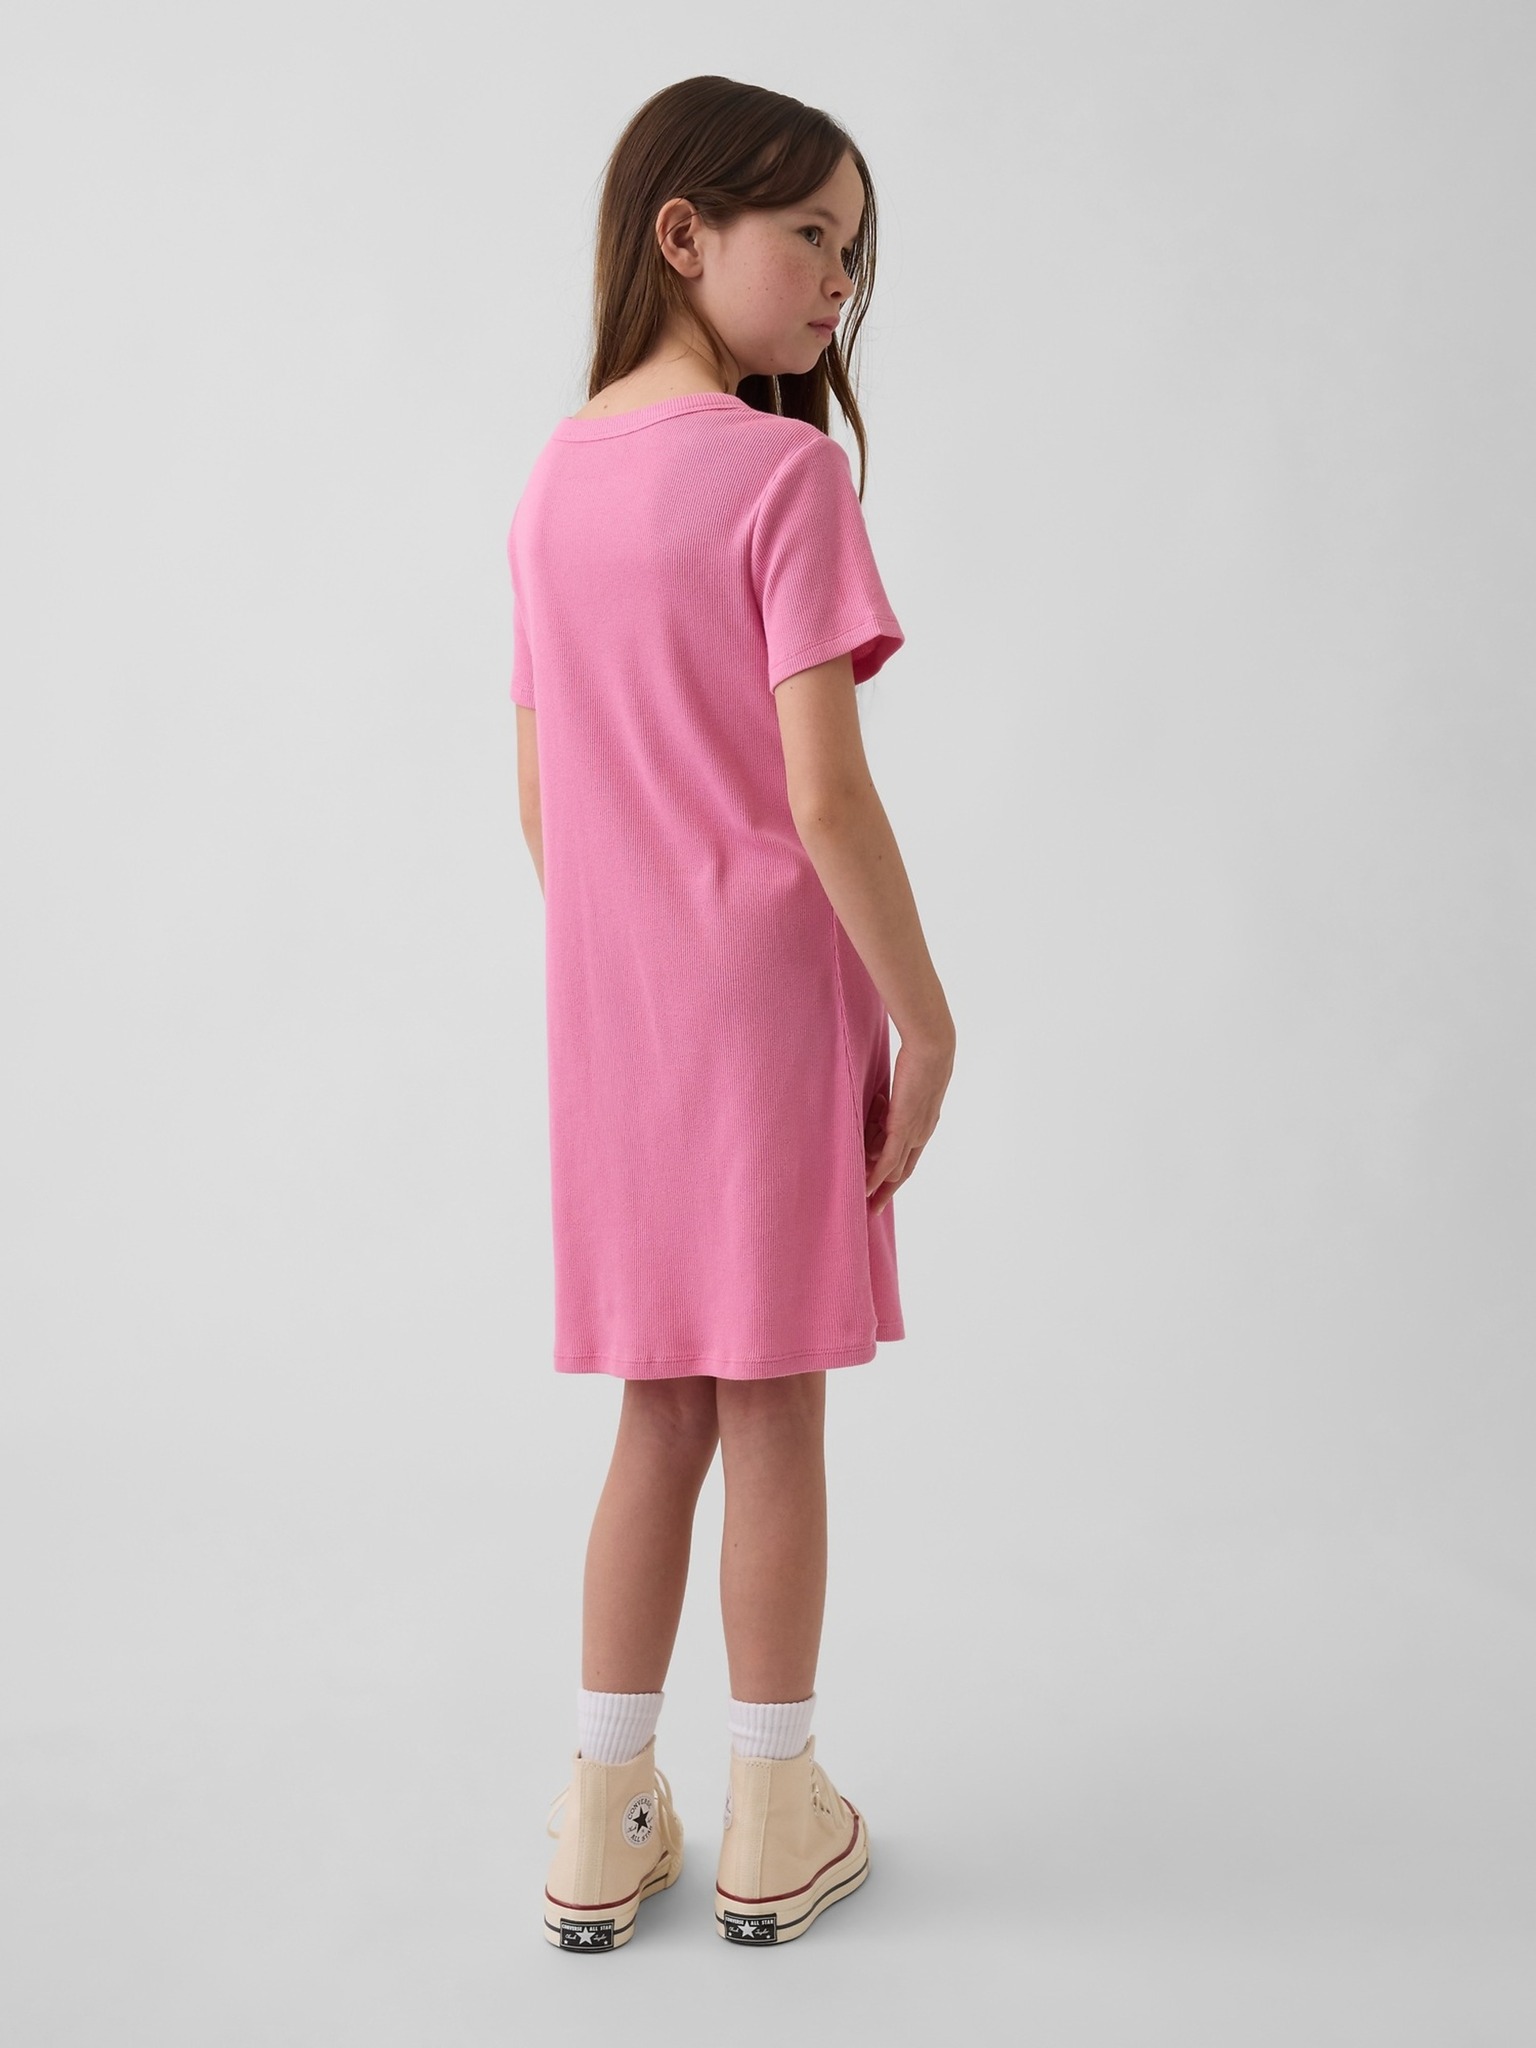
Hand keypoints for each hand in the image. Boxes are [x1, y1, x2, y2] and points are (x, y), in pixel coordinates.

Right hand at [863, 1032, 953, 1215]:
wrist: (932, 1047)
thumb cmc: (921, 1057)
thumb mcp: (907, 1083)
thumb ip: (895, 1100)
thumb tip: (880, 1104)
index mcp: (924, 1124)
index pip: (909, 1157)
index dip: (896, 1175)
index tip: (883, 1189)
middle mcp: (922, 1134)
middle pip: (904, 1172)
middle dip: (888, 1192)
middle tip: (873, 1209)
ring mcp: (914, 1133)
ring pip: (895, 1168)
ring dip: (876, 1181)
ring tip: (861, 1192)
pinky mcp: (903, 1128)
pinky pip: (890, 1160)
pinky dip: (878, 1176)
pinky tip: (867, 1188)